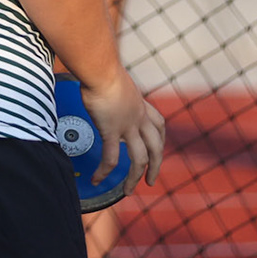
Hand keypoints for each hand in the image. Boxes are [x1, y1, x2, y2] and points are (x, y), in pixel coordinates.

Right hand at [82, 67, 165, 189]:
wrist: (100, 68)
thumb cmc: (101, 66)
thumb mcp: (112, 77)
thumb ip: (109, 84)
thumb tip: (95, 79)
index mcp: (140, 104)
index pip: (159, 124)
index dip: (161, 139)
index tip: (157, 148)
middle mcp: (139, 117)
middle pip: (156, 147)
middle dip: (156, 166)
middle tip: (151, 180)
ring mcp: (128, 126)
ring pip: (139, 158)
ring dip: (134, 177)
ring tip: (128, 191)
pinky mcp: (111, 131)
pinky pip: (111, 158)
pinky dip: (105, 171)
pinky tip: (97, 180)